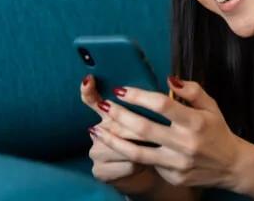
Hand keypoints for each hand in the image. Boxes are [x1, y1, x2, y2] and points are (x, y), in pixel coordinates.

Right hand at [81, 75, 160, 195]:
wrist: (144, 173)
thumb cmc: (149, 143)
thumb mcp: (150, 121)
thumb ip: (149, 106)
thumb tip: (165, 83)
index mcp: (107, 115)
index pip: (92, 100)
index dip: (88, 91)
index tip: (88, 79)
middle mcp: (97, 131)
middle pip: (116, 126)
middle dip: (140, 130)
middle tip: (159, 133)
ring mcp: (95, 152)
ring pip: (122, 146)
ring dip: (144, 149)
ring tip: (155, 149)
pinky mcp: (100, 171)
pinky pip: (126, 164)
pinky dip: (140, 165)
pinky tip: (145, 165)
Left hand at [89, 77, 244, 190]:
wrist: (231, 166)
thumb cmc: (218, 131)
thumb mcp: (211, 106)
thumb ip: (192, 90)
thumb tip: (169, 79)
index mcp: (196, 121)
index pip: (162, 105)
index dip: (139, 96)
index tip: (121, 90)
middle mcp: (186, 143)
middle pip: (144, 128)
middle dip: (119, 115)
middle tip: (103, 105)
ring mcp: (178, 163)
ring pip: (137, 152)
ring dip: (113, 140)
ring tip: (96, 130)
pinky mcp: (173, 176)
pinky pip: (147, 163)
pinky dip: (130, 154)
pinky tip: (116, 145)